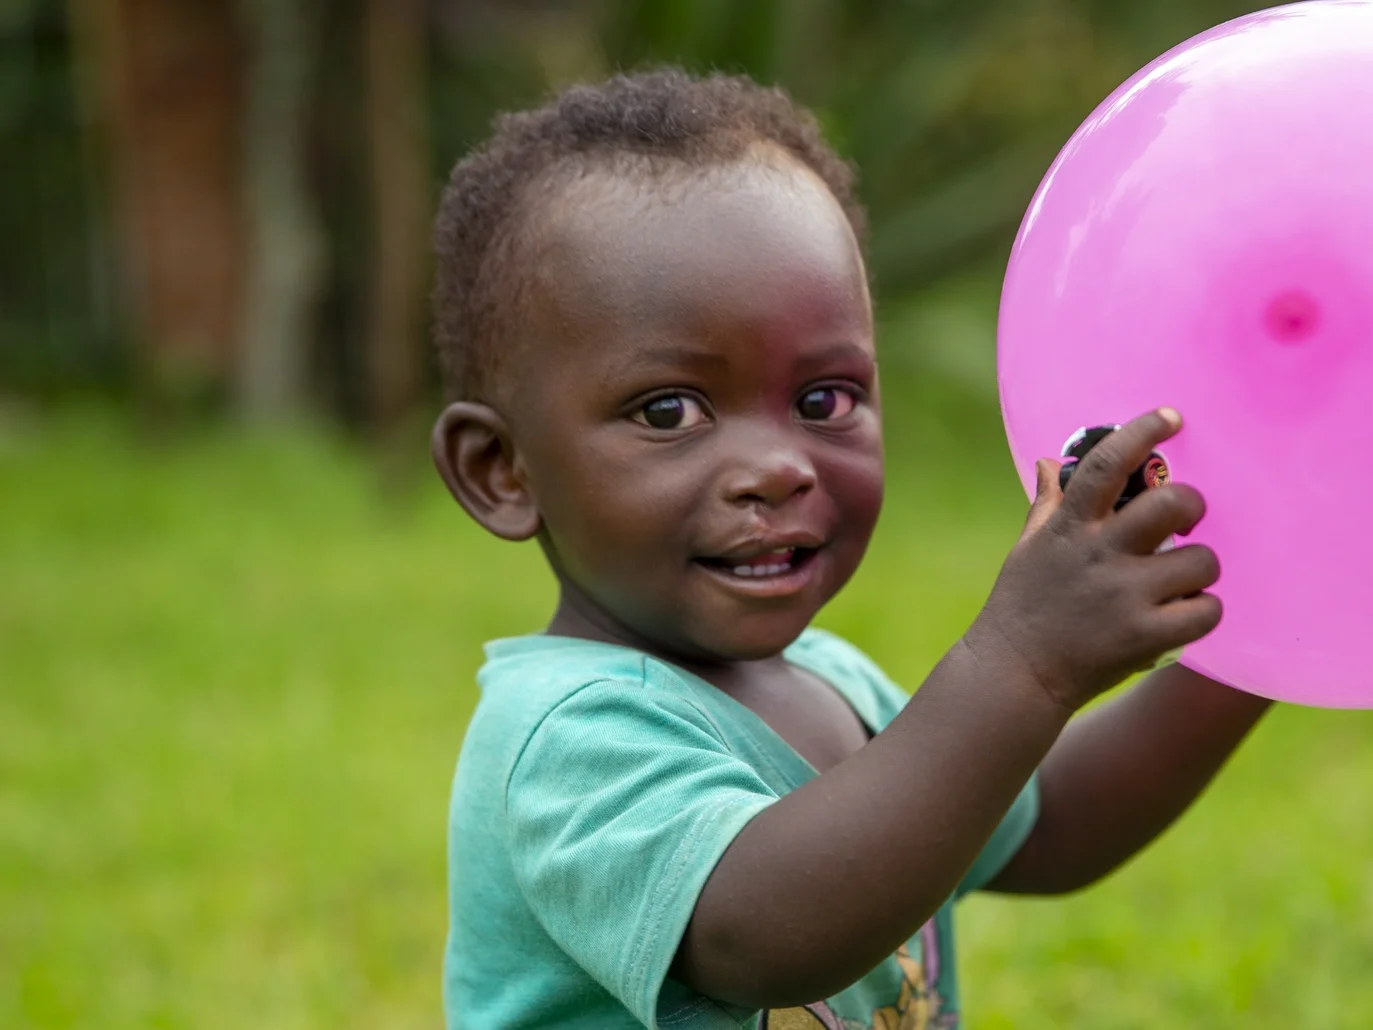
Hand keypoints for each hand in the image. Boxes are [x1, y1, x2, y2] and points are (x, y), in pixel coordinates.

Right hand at [969, 408, 1221, 711]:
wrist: (1014, 674)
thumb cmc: (1021, 607)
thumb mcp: (1027, 549)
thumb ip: (1046, 505)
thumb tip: (1047, 463)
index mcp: (1069, 527)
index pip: (1107, 464)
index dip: (1143, 431)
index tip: (1171, 417)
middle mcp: (1099, 555)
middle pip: (1173, 503)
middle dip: (1192, 504)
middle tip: (1186, 518)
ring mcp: (1124, 596)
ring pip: (1202, 561)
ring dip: (1199, 567)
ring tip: (1179, 581)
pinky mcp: (1145, 637)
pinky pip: (1207, 610)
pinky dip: (1202, 611)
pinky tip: (1180, 615)